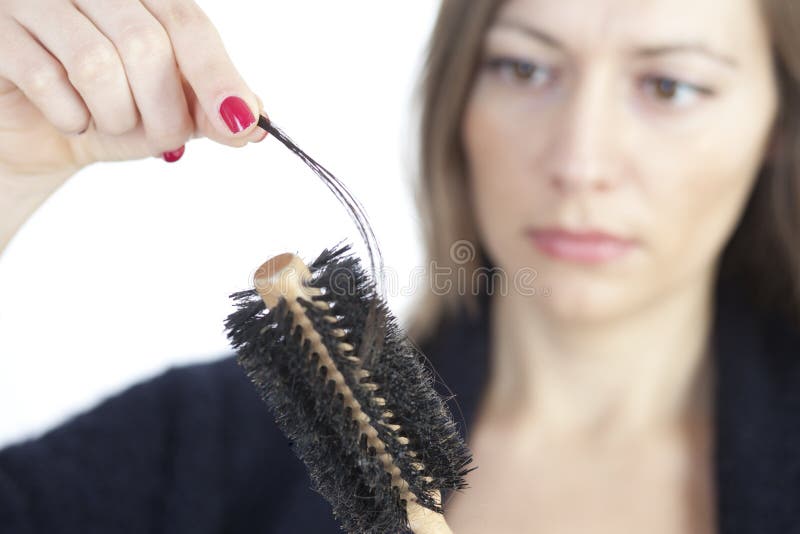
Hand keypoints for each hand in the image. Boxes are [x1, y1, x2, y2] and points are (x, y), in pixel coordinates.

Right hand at [0, 0, 265, 251]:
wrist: (34, 135)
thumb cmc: (104, 110)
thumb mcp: (168, 113)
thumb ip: (210, 111)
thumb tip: (254, 123)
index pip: (186, 22)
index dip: (217, 74)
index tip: (241, 119)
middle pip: (146, 43)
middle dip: (165, 109)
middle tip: (164, 137)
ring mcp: (33, 0)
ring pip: (96, 62)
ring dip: (116, 115)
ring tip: (110, 124)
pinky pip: (44, 77)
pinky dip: (70, 117)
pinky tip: (71, 121)